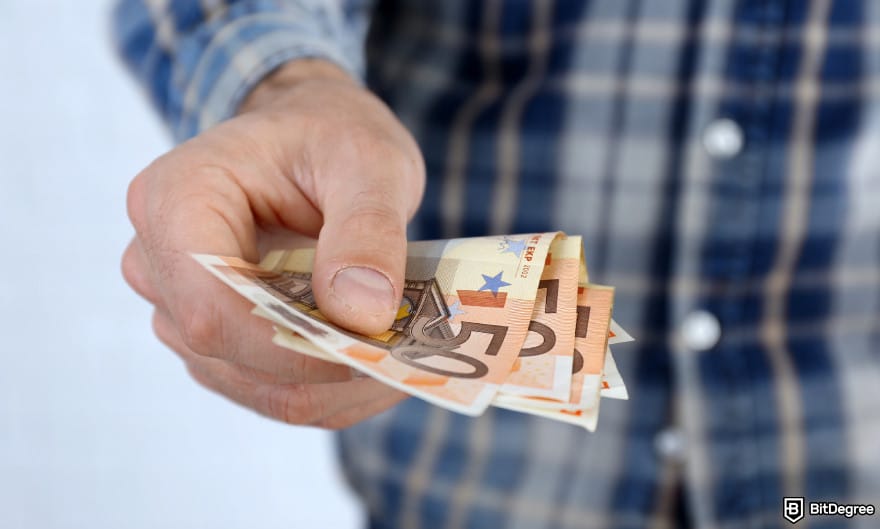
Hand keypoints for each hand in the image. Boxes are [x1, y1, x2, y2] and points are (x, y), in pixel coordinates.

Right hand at [122, 60, 424, 428]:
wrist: (312, 139)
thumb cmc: (332, 136)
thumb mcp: (369, 162)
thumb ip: (367, 231)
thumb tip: (361, 315)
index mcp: (176, 199)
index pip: (210, 306)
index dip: (290, 346)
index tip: (370, 348)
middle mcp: (158, 261)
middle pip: (228, 354)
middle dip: (323, 365)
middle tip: (410, 352)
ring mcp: (180, 307)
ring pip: (253, 385)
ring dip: (333, 384)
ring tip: (404, 353)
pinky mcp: (215, 338)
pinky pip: (267, 389)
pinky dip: (328, 387)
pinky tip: (376, 359)